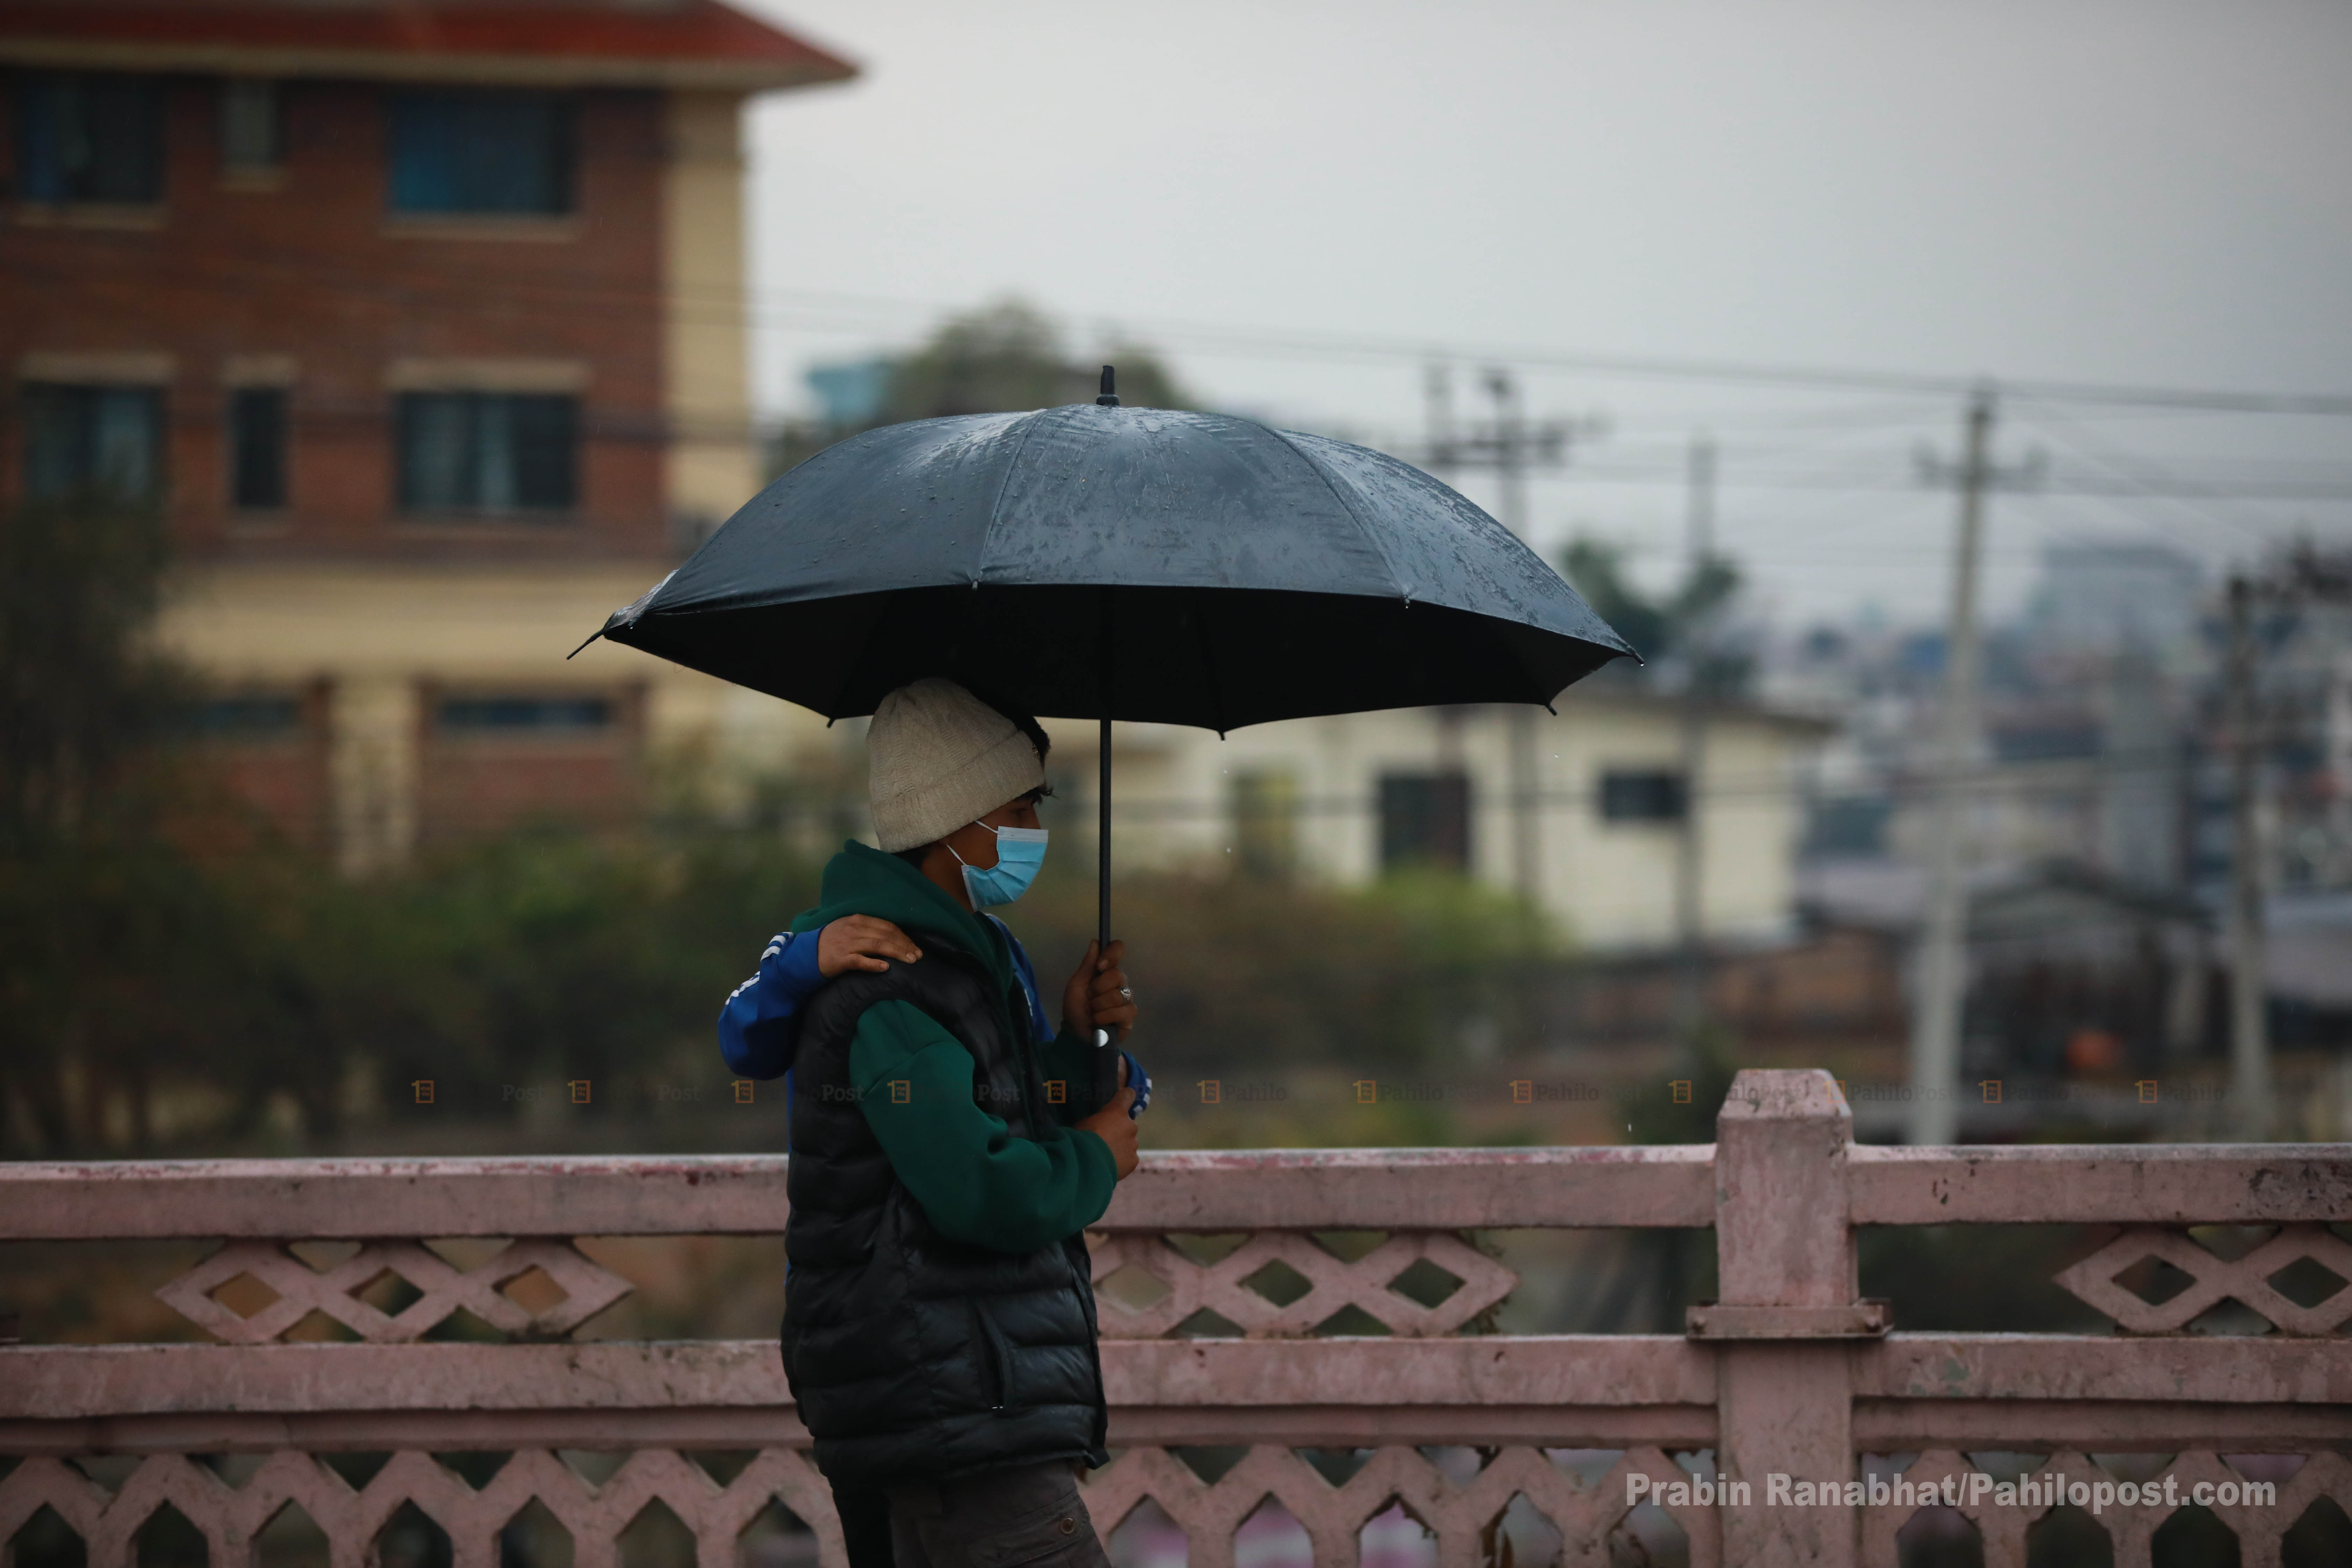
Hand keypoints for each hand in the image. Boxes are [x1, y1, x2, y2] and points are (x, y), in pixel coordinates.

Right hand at [816, 915, 920, 977]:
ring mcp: (847, 944)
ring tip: (910, 960)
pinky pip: (860, 961)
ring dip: (897, 953)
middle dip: (905, 945)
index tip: (915, 947)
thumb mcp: (849, 928)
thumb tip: (893, 936)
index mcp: (858, 920)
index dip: (903, 936)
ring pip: (878, 946)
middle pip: (886, 935)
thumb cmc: (831, 941)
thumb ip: (868, 929)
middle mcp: (854, 929)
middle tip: (918, 956)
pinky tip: (886, 968)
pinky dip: (874, 964)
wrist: (806, 954)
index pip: (887, 926)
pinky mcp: (841, 959)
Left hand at [1062, 939, 1135, 1043]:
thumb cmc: (1075, 1009)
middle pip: (1117, 974)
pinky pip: (1122, 1011)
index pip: (1117, 950)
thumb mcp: (1076, 986)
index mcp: (1105, 971)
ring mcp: (1126, 999)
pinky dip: (1105, 1017)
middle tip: (1089, 999)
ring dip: (1098, 1007)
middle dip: (1097, 989)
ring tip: (1092, 1013)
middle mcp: (1119, 982)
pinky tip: (1099, 1022)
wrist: (1076, 1035)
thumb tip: (1095, 942)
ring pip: (1117, 995)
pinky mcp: (1129, 1016)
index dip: (1112, 954)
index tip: (1100, 966)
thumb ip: (1087, 965)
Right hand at [1074, 1057, 1138, 1178]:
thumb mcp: (1084, 1123)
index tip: (1125, 1097)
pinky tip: (1109, 1166)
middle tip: (1104, 1141)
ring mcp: (1133, 1144)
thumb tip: (1099, 1126)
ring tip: (1105, 1157)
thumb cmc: (1081, 1139)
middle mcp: (1130, 1125)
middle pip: (1127, 1125)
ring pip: (1129, 1143)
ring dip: (1120, 1147)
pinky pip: (1129, 1159)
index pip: (1127, 1095)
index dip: (1125, 1096)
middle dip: (1119, 1131)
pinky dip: (1121, 1161)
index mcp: (1116, 1112)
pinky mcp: (1133, 1160)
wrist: (1086, 1164)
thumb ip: (1098, 1122)